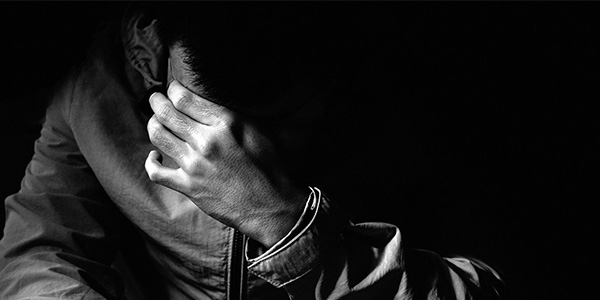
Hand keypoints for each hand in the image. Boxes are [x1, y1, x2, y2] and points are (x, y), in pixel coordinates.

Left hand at [144, 80, 305, 246]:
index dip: (173, 90)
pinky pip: (156, 171)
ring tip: (155, 122)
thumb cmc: (275, 169)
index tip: (173, 89)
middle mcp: (207, 140)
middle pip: (166, 112)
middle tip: (155, 99)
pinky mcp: (189, 186)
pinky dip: (150, 162)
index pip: (184, 97)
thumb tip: (324, 82)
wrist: (274, 208)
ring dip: (152, 126)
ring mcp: (195, 165)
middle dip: (156, 102)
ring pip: (158, 136)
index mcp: (227, 122)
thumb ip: (272, 106)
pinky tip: (154, 156)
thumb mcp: (274, 131)